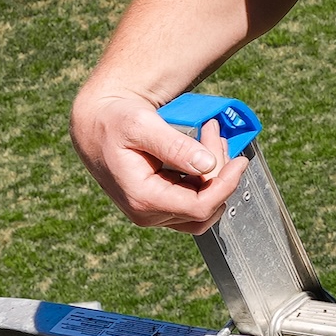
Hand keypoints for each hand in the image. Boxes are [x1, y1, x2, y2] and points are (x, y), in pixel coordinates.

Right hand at [70, 87, 247, 232]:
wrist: (96, 123)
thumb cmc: (115, 121)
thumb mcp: (142, 126)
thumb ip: (174, 146)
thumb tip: (207, 165)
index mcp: (143, 199)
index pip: (200, 207)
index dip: (226, 185)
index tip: (239, 161)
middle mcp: (148, 213)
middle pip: (205, 204)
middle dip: (220, 170)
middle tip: (214, 131)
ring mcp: (154, 212)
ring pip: (203, 205)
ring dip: (216, 174)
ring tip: (210, 137)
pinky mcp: (160, 205)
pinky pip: (194, 200)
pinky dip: (206, 177)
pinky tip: (203, 150)